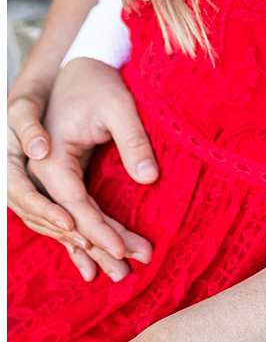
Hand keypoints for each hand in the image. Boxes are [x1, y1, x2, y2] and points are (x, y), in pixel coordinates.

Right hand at [19, 62, 156, 282]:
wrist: (80, 69)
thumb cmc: (99, 85)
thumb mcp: (121, 107)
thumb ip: (134, 141)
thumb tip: (150, 178)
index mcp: (51, 159)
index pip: (77, 205)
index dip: (102, 232)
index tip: (127, 252)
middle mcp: (39, 174)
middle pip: (68, 223)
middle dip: (99, 248)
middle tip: (132, 270)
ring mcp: (43, 179)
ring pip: (62, 226)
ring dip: (89, 250)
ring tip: (121, 273)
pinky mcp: (56, 180)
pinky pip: (64, 217)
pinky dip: (79, 241)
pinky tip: (93, 265)